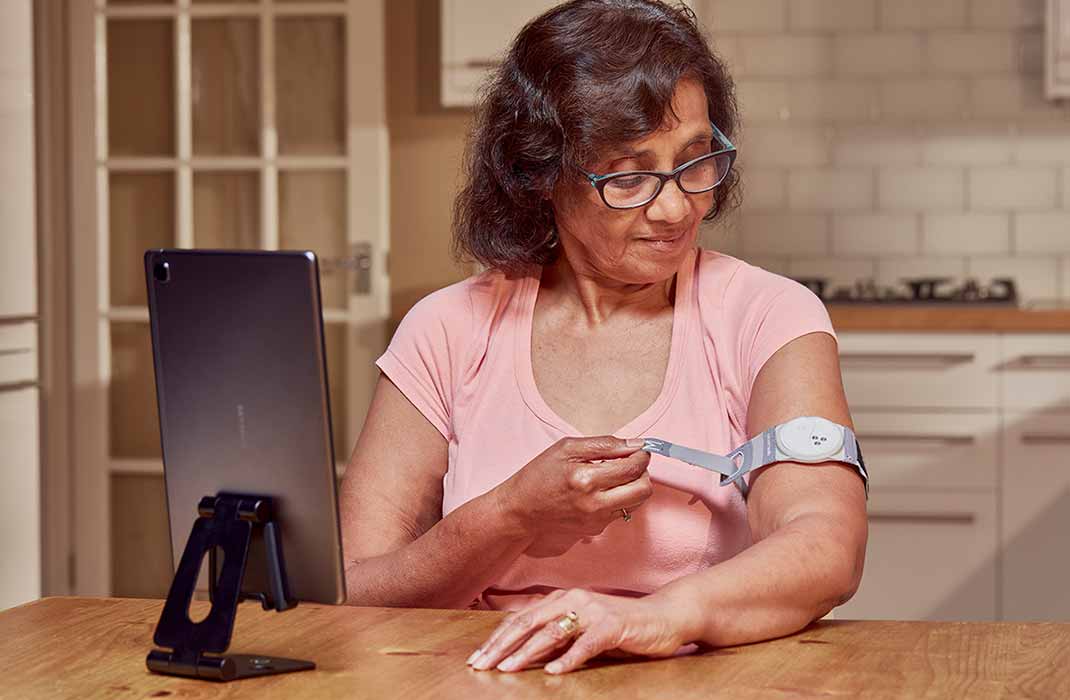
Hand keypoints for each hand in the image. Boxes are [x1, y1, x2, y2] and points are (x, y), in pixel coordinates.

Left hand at [467, 588, 692, 673]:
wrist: (664, 616)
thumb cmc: (619, 624)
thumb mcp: (581, 626)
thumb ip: (554, 633)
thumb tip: (519, 649)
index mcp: (561, 598)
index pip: (521, 618)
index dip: (496, 638)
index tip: (476, 658)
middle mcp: (573, 599)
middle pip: (528, 622)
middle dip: (501, 645)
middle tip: (480, 665)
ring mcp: (593, 611)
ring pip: (552, 631)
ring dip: (527, 652)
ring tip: (507, 669)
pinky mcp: (613, 626)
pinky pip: (586, 644)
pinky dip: (568, 658)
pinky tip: (553, 672)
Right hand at [493, 437, 652, 556]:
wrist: (521, 511)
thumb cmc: (540, 475)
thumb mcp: (567, 448)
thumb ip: (604, 445)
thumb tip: (635, 444)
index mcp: (586, 479)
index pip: (632, 467)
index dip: (641, 455)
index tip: (638, 449)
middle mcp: (595, 503)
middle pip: (643, 489)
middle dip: (643, 472)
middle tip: (632, 462)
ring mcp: (597, 520)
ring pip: (637, 502)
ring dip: (634, 486)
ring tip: (617, 476)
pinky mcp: (596, 529)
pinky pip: (622, 512)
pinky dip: (621, 498)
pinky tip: (604, 490)